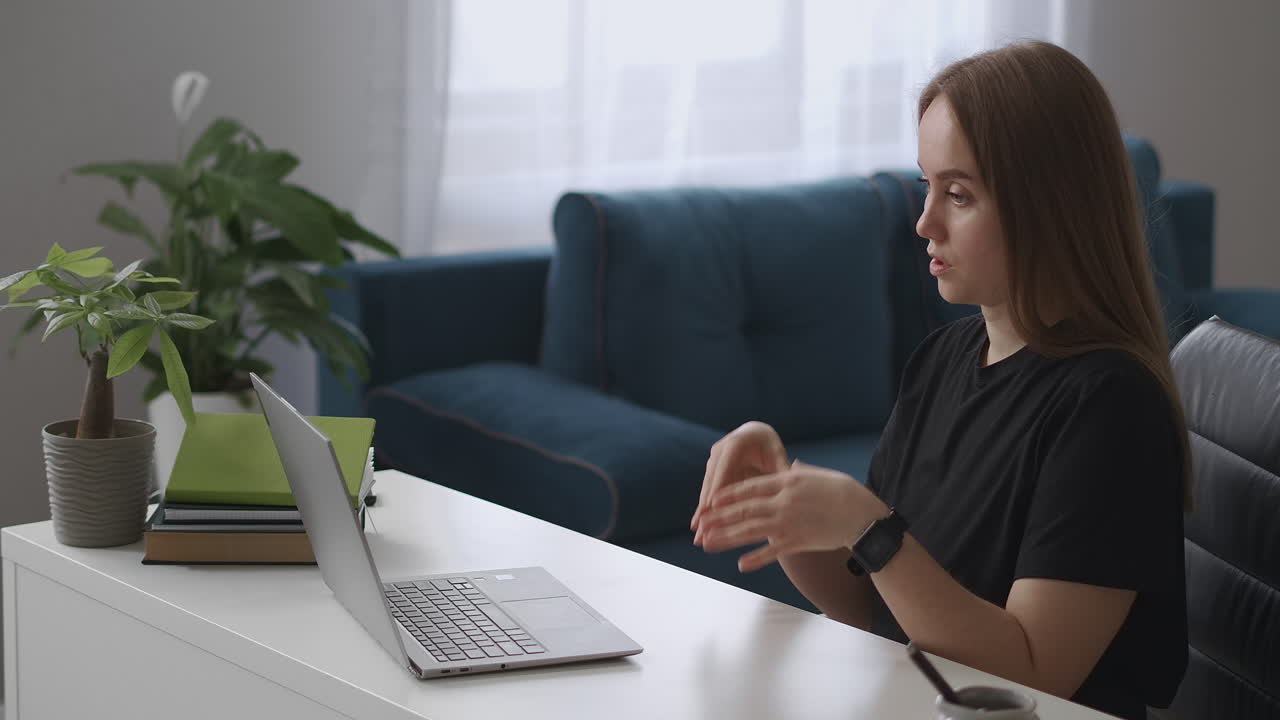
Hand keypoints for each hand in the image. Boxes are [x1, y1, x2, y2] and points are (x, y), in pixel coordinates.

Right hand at [691, 421, 788, 537]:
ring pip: (707, 492)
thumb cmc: (770, 446)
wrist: (755, 436)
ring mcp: (713, 463)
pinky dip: (705, 512)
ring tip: (698, 537)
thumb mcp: (776, 455)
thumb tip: (792, 481)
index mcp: (736, 444)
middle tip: (701, 531)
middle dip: (704, 508)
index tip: (712, 509)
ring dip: (702, 514)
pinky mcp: (712, 474)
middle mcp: (719, 452)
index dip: (717, 490)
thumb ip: (782, 469)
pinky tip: (700, 529)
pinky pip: (708, 495)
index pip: (725, 470)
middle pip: (711, 483)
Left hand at [696, 461, 887, 571]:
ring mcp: (789, 523)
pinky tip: (740, 565)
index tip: (710, 500)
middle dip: (719, 518)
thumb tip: (788, 465)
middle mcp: (784, 502)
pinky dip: (756, 559)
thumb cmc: (844, 492)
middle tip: (700, 525)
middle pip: (744, 510)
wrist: (864, 517)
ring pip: (751, 531)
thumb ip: (798, 472)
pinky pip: (773, 552)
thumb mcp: (819, 474)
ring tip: (707, 543)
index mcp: (787, 481)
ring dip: (727, 538)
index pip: (750, 487)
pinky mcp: (798, 542)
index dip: (727, 495)